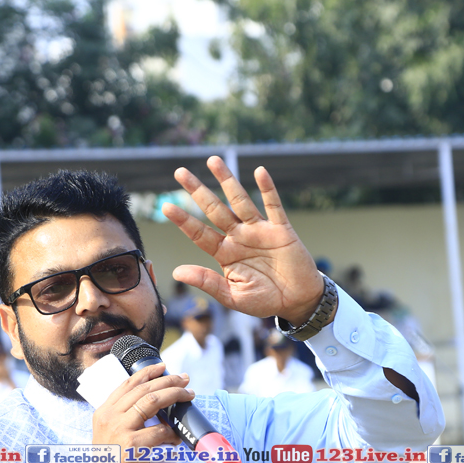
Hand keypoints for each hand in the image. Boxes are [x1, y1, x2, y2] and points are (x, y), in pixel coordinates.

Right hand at [87, 363, 192, 462]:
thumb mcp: (109, 437)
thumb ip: (124, 420)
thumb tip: (154, 406)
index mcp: (103, 413)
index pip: (127, 384)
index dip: (148, 373)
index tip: (164, 367)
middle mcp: (109, 418)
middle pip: (144, 389)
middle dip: (168, 381)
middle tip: (185, 380)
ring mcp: (120, 431)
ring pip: (153, 402)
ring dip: (175, 396)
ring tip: (188, 396)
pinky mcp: (133, 447)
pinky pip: (160, 432)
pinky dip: (173, 433)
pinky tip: (177, 438)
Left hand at [162, 157, 325, 325]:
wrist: (297, 301)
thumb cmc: (264, 300)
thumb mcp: (233, 297)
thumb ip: (207, 283)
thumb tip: (177, 272)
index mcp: (225, 253)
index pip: (199, 233)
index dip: (184, 220)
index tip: (166, 207)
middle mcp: (238, 237)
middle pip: (214, 209)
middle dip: (198, 191)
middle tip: (179, 172)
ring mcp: (259, 231)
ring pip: (240, 201)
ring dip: (227, 181)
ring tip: (213, 161)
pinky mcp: (281, 230)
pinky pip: (273, 205)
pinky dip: (267, 189)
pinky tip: (259, 172)